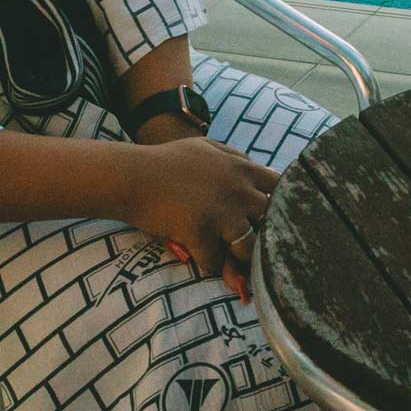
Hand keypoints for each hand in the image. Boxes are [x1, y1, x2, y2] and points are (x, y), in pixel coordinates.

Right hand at [120, 137, 276, 296]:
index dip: (276, 205)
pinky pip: (214, 261)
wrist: (131, 175)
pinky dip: (207, 263)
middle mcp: (237, 189)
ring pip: (248, 247)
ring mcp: (220, 212)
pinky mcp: (199, 231)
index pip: (279, 189)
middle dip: (260, 233)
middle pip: (269, 221)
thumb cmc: (166, 162)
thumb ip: (236, 158)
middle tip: (245, 242)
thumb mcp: (206, 148)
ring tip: (226, 255)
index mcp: (241, 167)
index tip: (264, 216)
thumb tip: (266, 171)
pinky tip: (198, 255)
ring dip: (237, 255)